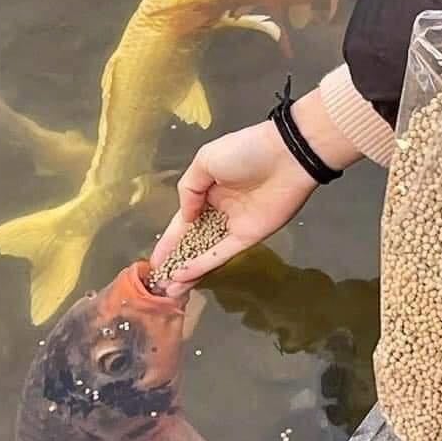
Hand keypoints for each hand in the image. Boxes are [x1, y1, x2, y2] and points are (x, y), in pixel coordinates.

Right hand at [150, 88, 362, 296]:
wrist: (286, 156)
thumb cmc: (244, 151)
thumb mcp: (205, 161)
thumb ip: (189, 190)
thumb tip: (186, 218)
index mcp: (207, 191)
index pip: (183, 221)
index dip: (169, 241)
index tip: (155, 259)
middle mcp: (219, 212)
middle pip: (193, 242)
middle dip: (176, 261)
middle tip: (158, 281)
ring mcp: (234, 227)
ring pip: (205, 253)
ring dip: (187, 271)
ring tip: (167, 289)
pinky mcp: (249, 238)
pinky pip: (221, 254)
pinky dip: (203, 265)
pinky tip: (185, 276)